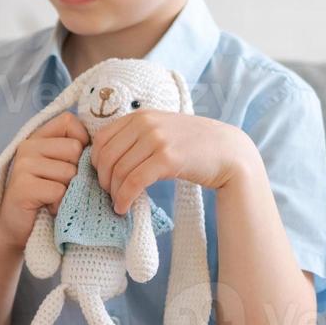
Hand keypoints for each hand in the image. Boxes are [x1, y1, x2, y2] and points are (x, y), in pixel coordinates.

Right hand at [0, 111, 89, 250]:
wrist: (19, 230)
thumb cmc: (46, 197)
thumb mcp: (60, 168)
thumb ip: (74, 152)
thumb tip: (105, 144)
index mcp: (37, 138)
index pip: (69, 121)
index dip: (81, 140)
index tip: (74, 161)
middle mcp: (27, 146)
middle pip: (74, 148)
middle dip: (76, 171)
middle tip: (60, 185)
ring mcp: (23, 166)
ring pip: (69, 171)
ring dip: (68, 191)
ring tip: (53, 198)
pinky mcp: (23, 187)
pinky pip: (59, 191)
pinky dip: (59, 204)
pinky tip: (48, 208)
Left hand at [90, 110, 257, 213]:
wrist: (230, 152)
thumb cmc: (193, 145)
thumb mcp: (161, 130)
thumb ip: (136, 137)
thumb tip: (105, 158)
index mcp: (139, 116)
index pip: (101, 139)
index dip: (95, 162)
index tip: (102, 177)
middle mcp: (145, 124)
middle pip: (106, 156)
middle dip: (102, 180)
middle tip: (108, 194)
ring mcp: (156, 139)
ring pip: (119, 171)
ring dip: (114, 193)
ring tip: (118, 204)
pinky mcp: (168, 158)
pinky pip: (134, 181)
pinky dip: (124, 198)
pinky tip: (124, 208)